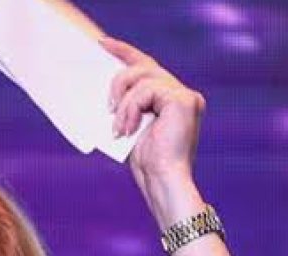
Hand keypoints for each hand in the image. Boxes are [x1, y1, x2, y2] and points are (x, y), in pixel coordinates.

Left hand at [102, 37, 205, 225]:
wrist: (161, 180)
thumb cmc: (147, 162)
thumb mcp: (131, 127)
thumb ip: (127, 105)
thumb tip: (106, 91)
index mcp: (172, 99)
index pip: (148, 67)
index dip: (125, 52)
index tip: (103, 43)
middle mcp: (183, 94)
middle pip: (144, 67)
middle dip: (119, 79)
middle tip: (107, 105)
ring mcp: (185, 95)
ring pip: (142, 79)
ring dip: (123, 104)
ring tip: (118, 128)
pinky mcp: (182, 100)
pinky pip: (146, 91)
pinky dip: (130, 108)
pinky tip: (127, 128)